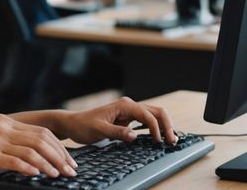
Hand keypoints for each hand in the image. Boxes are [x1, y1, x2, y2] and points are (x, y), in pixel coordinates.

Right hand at [0, 114, 77, 180]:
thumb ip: (8, 139)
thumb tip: (33, 152)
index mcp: (4, 122)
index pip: (40, 132)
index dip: (58, 147)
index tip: (69, 160)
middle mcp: (1, 128)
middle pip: (41, 140)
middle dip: (60, 156)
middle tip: (71, 170)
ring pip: (31, 151)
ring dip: (49, 165)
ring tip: (59, 176)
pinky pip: (14, 162)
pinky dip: (30, 168)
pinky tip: (38, 175)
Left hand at [55, 97, 176, 144]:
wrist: (74, 124)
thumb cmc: (83, 125)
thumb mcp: (98, 130)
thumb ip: (117, 132)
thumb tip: (134, 136)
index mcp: (124, 105)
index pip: (146, 114)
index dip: (156, 128)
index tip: (158, 141)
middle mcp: (129, 106)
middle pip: (156, 112)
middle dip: (166, 125)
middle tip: (172, 141)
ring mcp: (129, 112)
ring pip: (154, 115)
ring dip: (163, 126)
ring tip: (170, 140)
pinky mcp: (128, 119)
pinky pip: (147, 121)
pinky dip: (156, 127)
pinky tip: (160, 136)